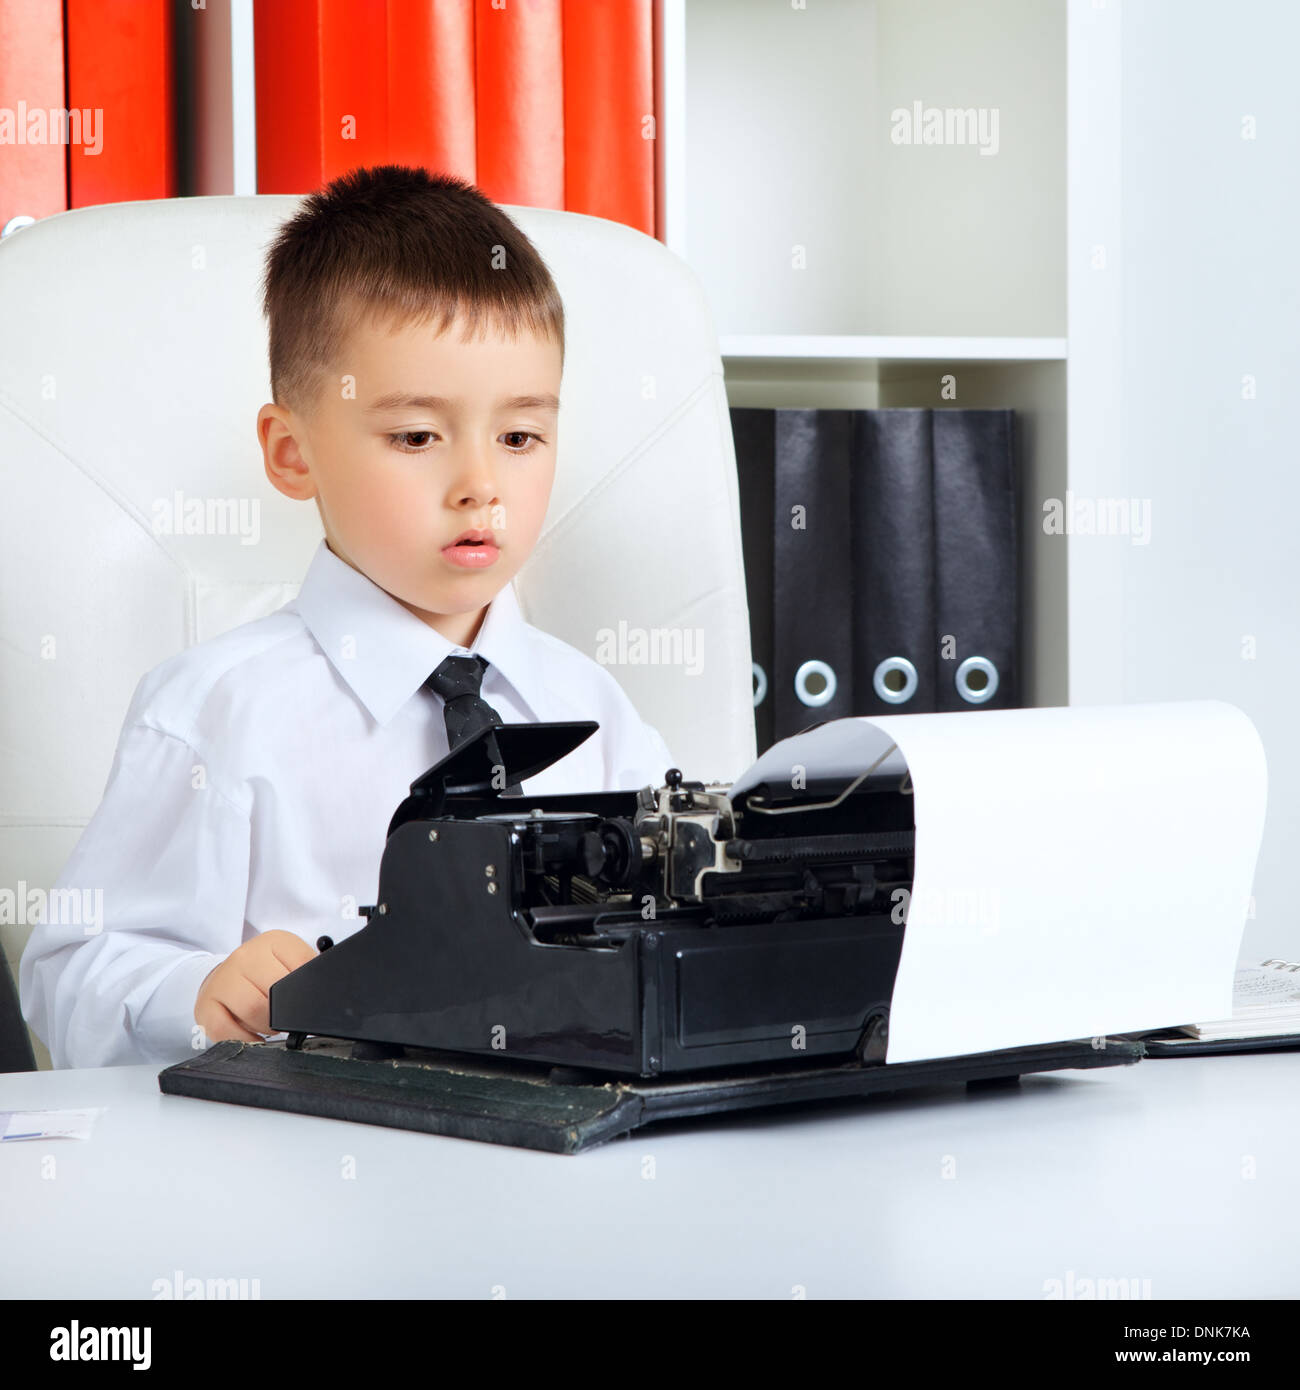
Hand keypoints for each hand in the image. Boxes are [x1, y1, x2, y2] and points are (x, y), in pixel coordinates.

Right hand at [194, 930, 316, 1042]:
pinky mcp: (205, 1006)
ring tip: (270, 1024)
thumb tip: (331, 990)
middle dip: (288, 1013)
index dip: (308, 992)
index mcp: (274, 941)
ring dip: (269, 1027)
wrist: (222, 979)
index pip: (303, 966)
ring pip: (255, 1011)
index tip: (307, 1002)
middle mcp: (245, 956)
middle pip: (278, 992)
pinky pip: (228, 1032)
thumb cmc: (262, 974)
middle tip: (288, 1017)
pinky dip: (247, 1041)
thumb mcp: (288, 962)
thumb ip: (307, 971)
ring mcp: (223, 980)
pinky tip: (253, 1036)